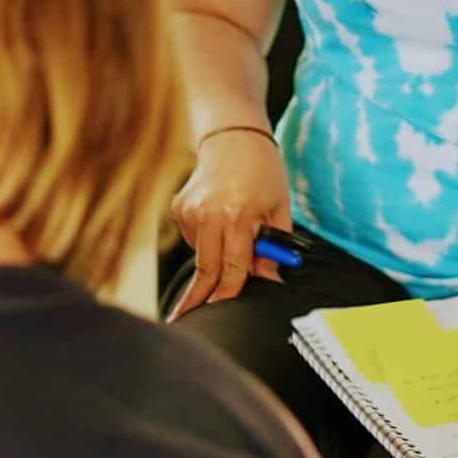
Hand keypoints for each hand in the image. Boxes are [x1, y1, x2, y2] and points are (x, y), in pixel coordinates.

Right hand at [168, 128, 290, 319]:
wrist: (234, 137)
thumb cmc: (264, 173)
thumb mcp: (279, 211)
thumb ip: (272, 249)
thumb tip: (267, 281)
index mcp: (236, 216)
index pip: (232, 268)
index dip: (227, 295)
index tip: (218, 315)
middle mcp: (207, 214)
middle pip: (206, 269)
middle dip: (199, 297)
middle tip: (183, 320)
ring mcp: (188, 210)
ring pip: (200, 255)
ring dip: (215, 260)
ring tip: (236, 232)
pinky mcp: (178, 208)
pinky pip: (193, 240)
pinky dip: (206, 241)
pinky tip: (218, 221)